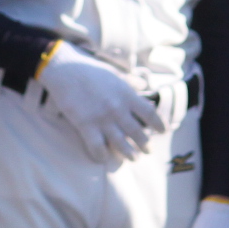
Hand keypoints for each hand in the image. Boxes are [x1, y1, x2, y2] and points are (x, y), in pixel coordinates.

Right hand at [37, 43, 164, 164]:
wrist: (65, 68)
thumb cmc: (90, 69)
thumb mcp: (115, 72)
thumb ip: (131, 81)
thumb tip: (144, 85)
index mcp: (127, 94)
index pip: (150, 113)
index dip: (159, 124)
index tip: (163, 131)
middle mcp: (118, 108)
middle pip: (138, 132)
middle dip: (145, 144)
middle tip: (148, 151)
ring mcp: (102, 118)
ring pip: (121, 144)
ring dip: (129, 154)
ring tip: (133, 158)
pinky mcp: (85, 125)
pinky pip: (97, 147)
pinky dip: (102, 155)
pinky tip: (104, 158)